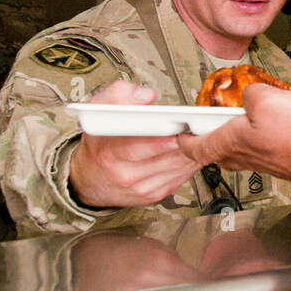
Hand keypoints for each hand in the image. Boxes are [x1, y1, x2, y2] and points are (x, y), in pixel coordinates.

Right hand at [68, 79, 200, 208]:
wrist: (90, 179)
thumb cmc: (100, 143)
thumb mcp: (98, 111)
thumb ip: (118, 95)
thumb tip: (145, 95)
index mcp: (109, 151)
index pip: (137, 146)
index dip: (162, 137)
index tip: (179, 126)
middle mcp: (124, 173)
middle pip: (167, 156)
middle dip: (186, 140)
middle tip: (198, 125)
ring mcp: (141, 187)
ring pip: (179, 167)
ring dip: (193, 151)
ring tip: (200, 134)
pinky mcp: (154, 195)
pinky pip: (181, 177)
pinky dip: (191, 162)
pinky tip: (193, 150)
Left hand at [177, 84, 290, 189]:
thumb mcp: (268, 99)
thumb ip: (250, 93)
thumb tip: (249, 95)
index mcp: (231, 142)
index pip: (194, 146)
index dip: (183, 138)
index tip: (177, 130)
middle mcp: (244, 156)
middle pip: (216, 148)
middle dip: (210, 133)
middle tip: (211, 117)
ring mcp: (264, 161)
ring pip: (240, 147)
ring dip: (238, 132)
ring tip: (248, 113)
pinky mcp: (282, 161)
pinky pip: (263, 147)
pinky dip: (262, 134)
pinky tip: (278, 122)